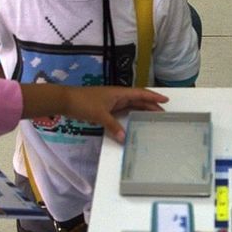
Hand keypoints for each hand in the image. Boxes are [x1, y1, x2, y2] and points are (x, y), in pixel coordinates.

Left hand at [19, 85, 167, 141]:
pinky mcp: (105, 108)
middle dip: (150, 106)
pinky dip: (130, 115)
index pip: (140, 94)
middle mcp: (117, 96)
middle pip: (138, 100)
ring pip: (131, 106)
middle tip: (163, 114)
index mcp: (119, 93)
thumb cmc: (83, 103)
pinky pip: (123, 111)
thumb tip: (124, 138)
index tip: (165, 101)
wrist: (65, 101)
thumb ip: (113, 126)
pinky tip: (134, 122)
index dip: (153, 97)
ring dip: (141, 111)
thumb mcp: (100, 115)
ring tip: (152, 118)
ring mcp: (111, 102)